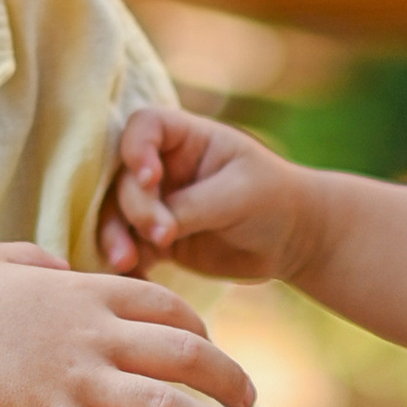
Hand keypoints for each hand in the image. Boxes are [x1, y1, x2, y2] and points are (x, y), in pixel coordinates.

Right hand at [0, 241, 258, 406]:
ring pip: (166, 405)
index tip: (214, 352)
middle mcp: (92, 334)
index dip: (200, 328)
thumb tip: (56, 269)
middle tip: (252, 403)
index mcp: (83, 294)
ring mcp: (74, 379)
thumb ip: (35, 264)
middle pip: (186, 352)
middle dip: (229, 378)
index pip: (165, 305)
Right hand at [101, 108, 317, 287]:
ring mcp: (158, 204)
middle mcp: (164, 167)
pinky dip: (127, 265)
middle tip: (163, 235)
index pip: (145, 126)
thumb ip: (192, 206)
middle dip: (135, 207)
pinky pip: (130, 249)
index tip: (149, 178)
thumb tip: (151, 230)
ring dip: (114, 237)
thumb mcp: (238, 195)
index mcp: (186, 139)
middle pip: (123, 177)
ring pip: (117, 215)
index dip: (136, 148)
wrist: (292, 240)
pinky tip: (132, 280)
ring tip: (125, 262)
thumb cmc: (273, 200)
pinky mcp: (158, 240)